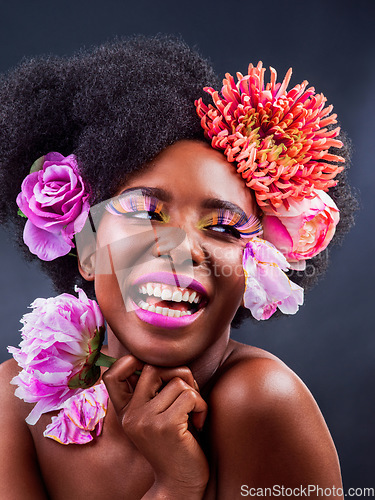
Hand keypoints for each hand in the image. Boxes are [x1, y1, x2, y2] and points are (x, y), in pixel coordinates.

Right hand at [102, 355, 208, 497]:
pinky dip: (201, 406)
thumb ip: (153, 392)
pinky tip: (198, 423)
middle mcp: (131, 414)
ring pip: (178, 381)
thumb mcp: (155, 417)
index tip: (155, 373)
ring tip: (193, 414)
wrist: (179, 484)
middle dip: (178, 375)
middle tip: (187, 395)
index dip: (129, 362)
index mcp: (125, 411)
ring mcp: (147, 420)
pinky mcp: (166, 426)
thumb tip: (164, 360)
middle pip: (153, 368)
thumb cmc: (174, 444)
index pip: (112, 375)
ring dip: (194, 394)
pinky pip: (191, 396)